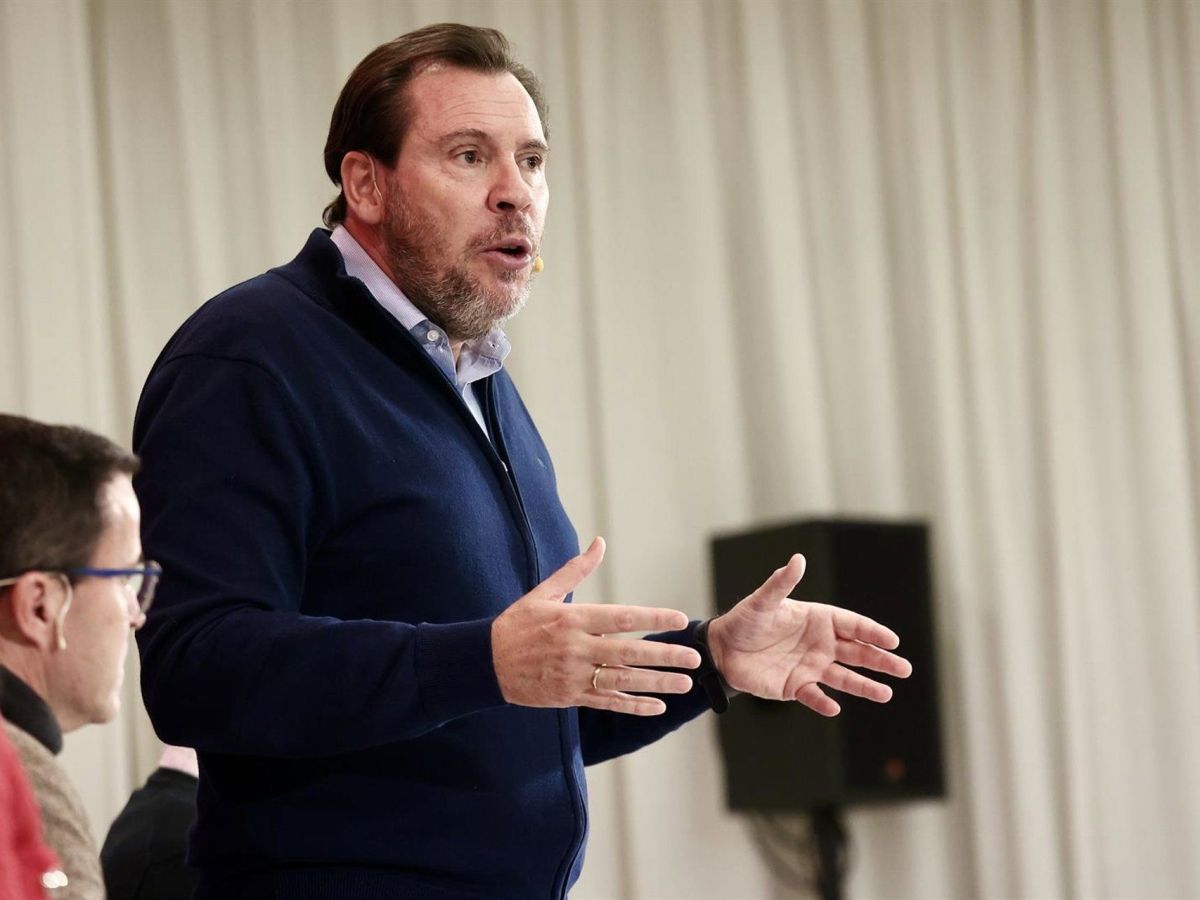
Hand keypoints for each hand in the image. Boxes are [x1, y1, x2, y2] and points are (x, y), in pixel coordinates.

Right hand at [491, 537, 701, 715]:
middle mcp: (576, 647)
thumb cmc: (517, 623)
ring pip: (622, 680)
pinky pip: (607, 702)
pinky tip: (657, 706)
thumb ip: (576, 570)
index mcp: (573, 619)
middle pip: (628, 652)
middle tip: (694, 658)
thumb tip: (599, 542)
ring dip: (656, 684)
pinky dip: (632, 705)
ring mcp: (574, 675)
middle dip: (664, 656)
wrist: (486, 663)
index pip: (621, 617)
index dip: (652, 618)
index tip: (680, 619)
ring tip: (685, 684)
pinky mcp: (570, 696)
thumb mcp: (544, 592)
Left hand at [707, 554, 911, 716]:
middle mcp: (820, 644)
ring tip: (886, 694)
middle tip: (904, 669)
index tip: (892, 640)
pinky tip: (834, 708)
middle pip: (857, 652)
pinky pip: (814, 696)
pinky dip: (824, 703)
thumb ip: (781, 583)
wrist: (723, 649)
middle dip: (881, 661)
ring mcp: (811, 666)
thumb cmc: (745, 620)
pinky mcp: (796, 687)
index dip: (872, 632)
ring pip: (844, 677)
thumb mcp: (763, 601)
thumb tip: (798, 559)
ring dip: (864, 686)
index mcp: (818, 619)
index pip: (852, 625)